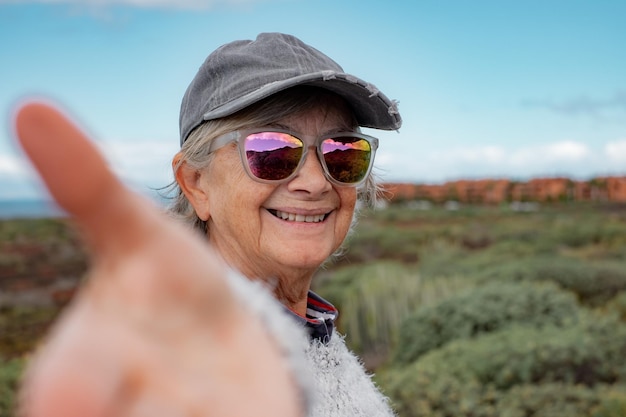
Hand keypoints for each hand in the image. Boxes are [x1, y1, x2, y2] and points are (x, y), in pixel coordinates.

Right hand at [13, 102, 301, 416]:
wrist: (216, 349)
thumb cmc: (169, 289)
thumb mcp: (138, 236)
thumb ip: (88, 186)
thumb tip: (30, 107)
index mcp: (90, 358)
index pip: (70, 380)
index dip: (68, 392)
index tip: (64, 396)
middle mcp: (124, 404)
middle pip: (103, 411)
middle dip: (103, 408)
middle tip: (90, 404)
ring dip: (192, 413)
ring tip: (214, 403)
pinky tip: (255, 411)